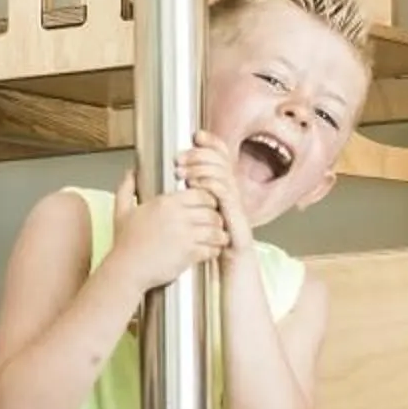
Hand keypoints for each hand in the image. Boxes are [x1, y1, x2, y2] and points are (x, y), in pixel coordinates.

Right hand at [109, 171, 226, 292]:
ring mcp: (185, 236)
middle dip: (217, 218)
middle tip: (215, 223)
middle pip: (212, 211)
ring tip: (216, 238)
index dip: (208, 200)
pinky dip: (214, 250)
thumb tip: (132, 171)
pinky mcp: (189, 254)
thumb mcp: (122, 211)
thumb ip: (127, 187)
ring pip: (216, 230)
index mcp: (166, 203)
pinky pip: (212, 249)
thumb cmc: (124, 244)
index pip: (201, 194)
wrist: (126, 270)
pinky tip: (210, 251)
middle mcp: (178, 217)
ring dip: (219, 235)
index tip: (207, 207)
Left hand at [179, 134, 258, 262]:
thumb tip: (170, 181)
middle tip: (179, 158)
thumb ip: (189, 198)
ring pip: (223, 174)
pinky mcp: (237, 217)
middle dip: (200, 154)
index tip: (195, 135)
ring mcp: (236, 204)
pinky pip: (226, 194)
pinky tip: (196, 186)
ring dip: (202, 168)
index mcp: (222, 189)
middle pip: (222, 161)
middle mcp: (232, 193)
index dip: (212, 143)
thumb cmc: (213, 247)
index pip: (222, 157)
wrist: (232, 274)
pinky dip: (211, 186)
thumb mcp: (198, 218)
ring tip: (183, 173)